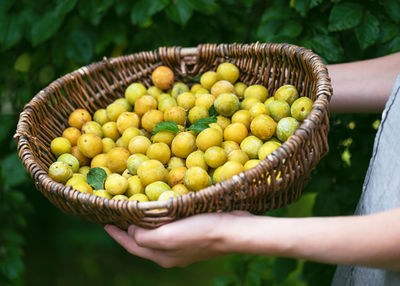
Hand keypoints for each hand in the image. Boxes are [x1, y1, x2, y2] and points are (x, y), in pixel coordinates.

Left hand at [104, 211, 251, 267]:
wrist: (233, 231)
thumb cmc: (200, 232)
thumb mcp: (168, 236)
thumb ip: (145, 237)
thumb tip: (131, 230)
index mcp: (162, 256)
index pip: (132, 246)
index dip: (117, 235)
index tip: (104, 223)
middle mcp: (171, 253)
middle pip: (143, 242)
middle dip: (128, 231)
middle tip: (118, 217)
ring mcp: (183, 245)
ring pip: (156, 235)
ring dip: (144, 225)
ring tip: (135, 213)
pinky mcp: (194, 234)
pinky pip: (169, 228)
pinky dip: (159, 221)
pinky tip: (161, 211)